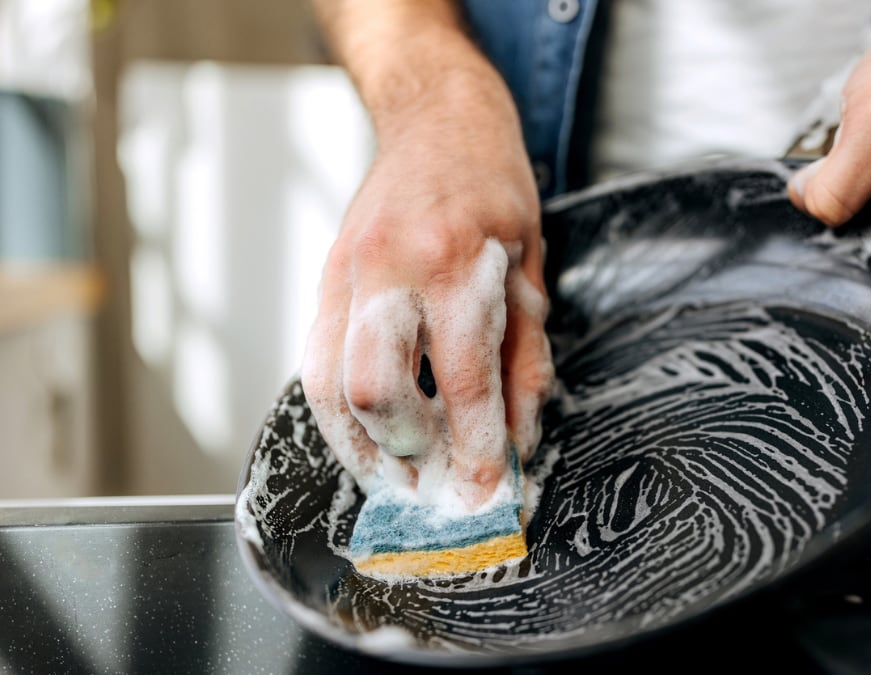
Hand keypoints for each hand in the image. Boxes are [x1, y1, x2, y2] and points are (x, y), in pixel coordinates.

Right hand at [301, 112, 554, 510]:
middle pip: (375, 392)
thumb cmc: (492, 187)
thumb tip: (518, 437)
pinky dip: (340, 414)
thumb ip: (525, 356)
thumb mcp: (531, 266)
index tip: (484, 493)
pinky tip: (369, 435)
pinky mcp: (323, 282)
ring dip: (362, 448)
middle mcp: (388, 269)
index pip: (463, 380)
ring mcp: (344, 274)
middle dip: (409, 451)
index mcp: (452, 261)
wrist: (436, 119)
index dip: (474, 449)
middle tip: (439, 480)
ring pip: (328, 388)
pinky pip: (316, 365)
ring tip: (397, 477)